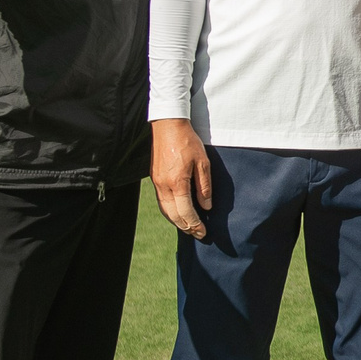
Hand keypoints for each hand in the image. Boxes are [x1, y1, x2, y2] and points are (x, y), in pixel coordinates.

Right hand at [151, 118, 214, 238]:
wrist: (167, 125)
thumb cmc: (187, 141)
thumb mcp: (203, 162)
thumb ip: (204, 186)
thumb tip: (206, 206)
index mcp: (177, 183)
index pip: (185, 212)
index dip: (195, 224)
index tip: (203, 232)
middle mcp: (164, 186)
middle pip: (173, 215)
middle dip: (186, 227)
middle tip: (198, 234)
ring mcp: (157, 182)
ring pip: (165, 210)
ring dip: (177, 221)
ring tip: (189, 226)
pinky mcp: (154, 178)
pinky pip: (161, 202)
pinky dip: (170, 211)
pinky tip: (178, 212)